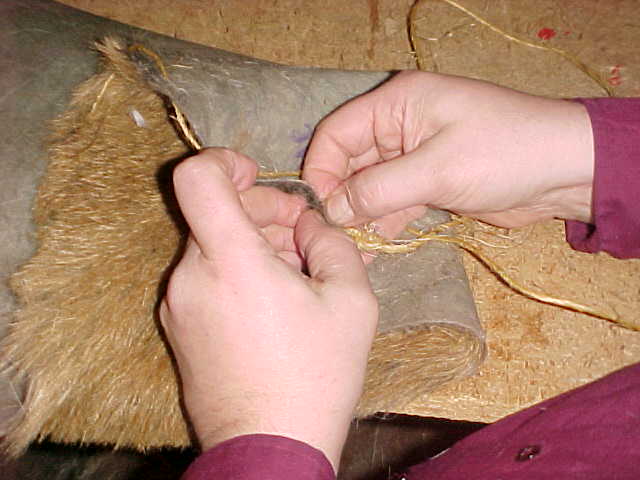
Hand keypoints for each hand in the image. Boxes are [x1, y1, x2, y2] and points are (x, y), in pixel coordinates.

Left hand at [159, 148, 377, 471]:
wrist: (270, 446)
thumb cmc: (316, 376)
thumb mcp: (352, 302)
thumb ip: (333, 243)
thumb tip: (311, 224)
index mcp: (230, 261)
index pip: (197, 178)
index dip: (225, 161)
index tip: (257, 175)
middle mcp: (191, 275)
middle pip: (215, 211)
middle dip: (262, 211)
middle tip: (304, 234)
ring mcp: (177, 303)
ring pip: (213, 245)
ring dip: (253, 243)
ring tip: (297, 272)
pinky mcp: (178, 325)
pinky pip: (206, 276)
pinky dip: (236, 270)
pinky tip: (273, 299)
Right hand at [303, 70, 593, 229]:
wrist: (567, 172)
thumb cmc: (504, 154)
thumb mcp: (437, 170)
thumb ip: (378, 190)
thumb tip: (330, 212)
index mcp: (396, 104)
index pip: (337, 134)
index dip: (321, 171)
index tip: (316, 211)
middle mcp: (398, 126)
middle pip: (349, 163)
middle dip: (339, 199)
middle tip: (329, 238)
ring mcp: (412, 157)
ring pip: (368, 187)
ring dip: (358, 217)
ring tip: (347, 250)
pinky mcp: (427, 184)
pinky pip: (391, 203)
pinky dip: (381, 223)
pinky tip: (370, 248)